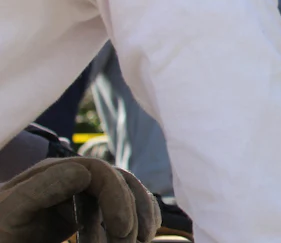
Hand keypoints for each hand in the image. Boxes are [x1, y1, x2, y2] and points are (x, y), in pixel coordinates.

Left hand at [0, 158, 160, 242]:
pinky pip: (118, 207)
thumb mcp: (13, 209)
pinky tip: (141, 235)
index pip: (101, 172)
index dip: (118, 197)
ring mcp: (79, 195)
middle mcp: (71, 178)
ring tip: (138, 242)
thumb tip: (84, 173)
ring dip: (137, 217)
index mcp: (54, 172)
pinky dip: (135, 219)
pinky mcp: (84, 212)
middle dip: (130, 212)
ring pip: (124, 194)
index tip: (121, 229)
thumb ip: (41, 188)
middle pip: (118, 183)